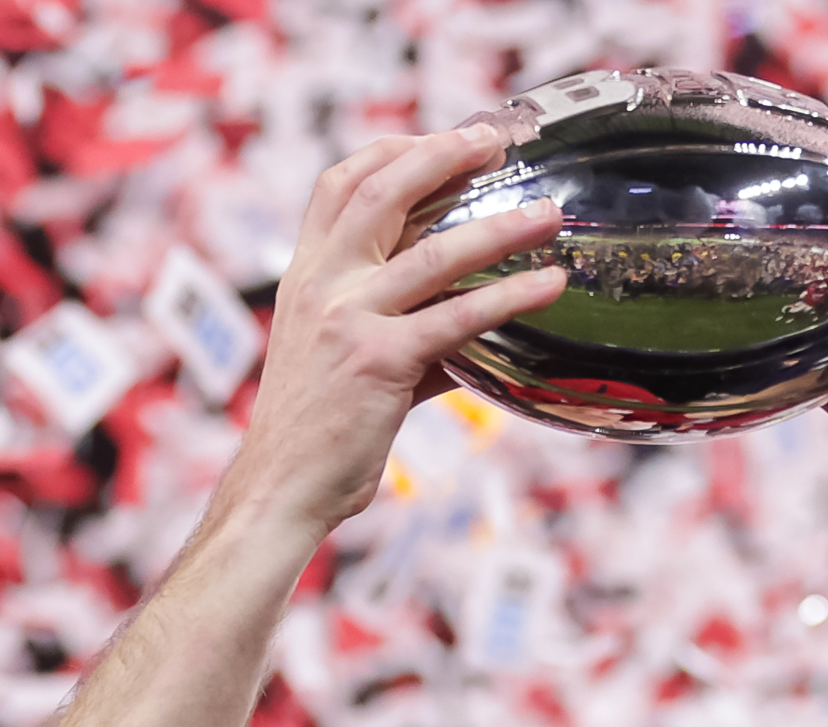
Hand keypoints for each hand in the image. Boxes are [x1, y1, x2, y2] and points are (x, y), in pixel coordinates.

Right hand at [221, 127, 564, 540]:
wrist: (279, 488)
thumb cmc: (314, 432)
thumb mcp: (338, 360)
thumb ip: (400, 331)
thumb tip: (468, 328)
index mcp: (304, 276)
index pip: (339, 186)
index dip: (391, 151)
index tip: (442, 139)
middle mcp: (321, 285)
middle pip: (382, 192)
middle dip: (443, 155)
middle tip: (496, 141)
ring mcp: (347, 319)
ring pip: (433, 252)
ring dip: (499, 226)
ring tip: (548, 213)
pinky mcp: (379, 362)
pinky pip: (456, 318)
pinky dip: (509, 297)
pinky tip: (548, 286)